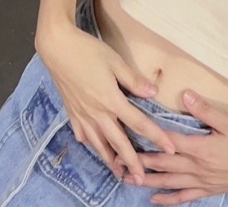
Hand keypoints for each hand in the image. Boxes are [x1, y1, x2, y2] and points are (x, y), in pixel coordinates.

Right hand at [35, 23, 177, 183]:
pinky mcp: (71, 112)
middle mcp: (97, 113)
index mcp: (111, 100)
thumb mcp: (115, 61)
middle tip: (142, 179)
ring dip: (110, 160)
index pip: (139, 123)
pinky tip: (96, 147)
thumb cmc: (89, 51)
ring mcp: (82, 115)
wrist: (58, 48)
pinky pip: (83, 135)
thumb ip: (134, 80)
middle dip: (132, 162)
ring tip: (119, 172)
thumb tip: (153, 93)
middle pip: (118, 142)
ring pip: (99, 144)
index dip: (156, 137)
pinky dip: (92, 144)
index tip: (169, 149)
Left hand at [115, 91, 227, 204]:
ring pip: (169, 182)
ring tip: (128, 178)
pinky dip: (168, 199)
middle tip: (117, 160)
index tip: (129, 135)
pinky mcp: (209, 190)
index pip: (168, 143)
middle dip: (139, 161)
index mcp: (200, 148)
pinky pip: (184, 197)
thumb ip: (205, 110)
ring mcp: (202, 181)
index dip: (148, 139)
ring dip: (147, 180)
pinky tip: (155, 199)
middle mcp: (197, 167)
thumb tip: (185, 94)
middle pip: (163, 164)